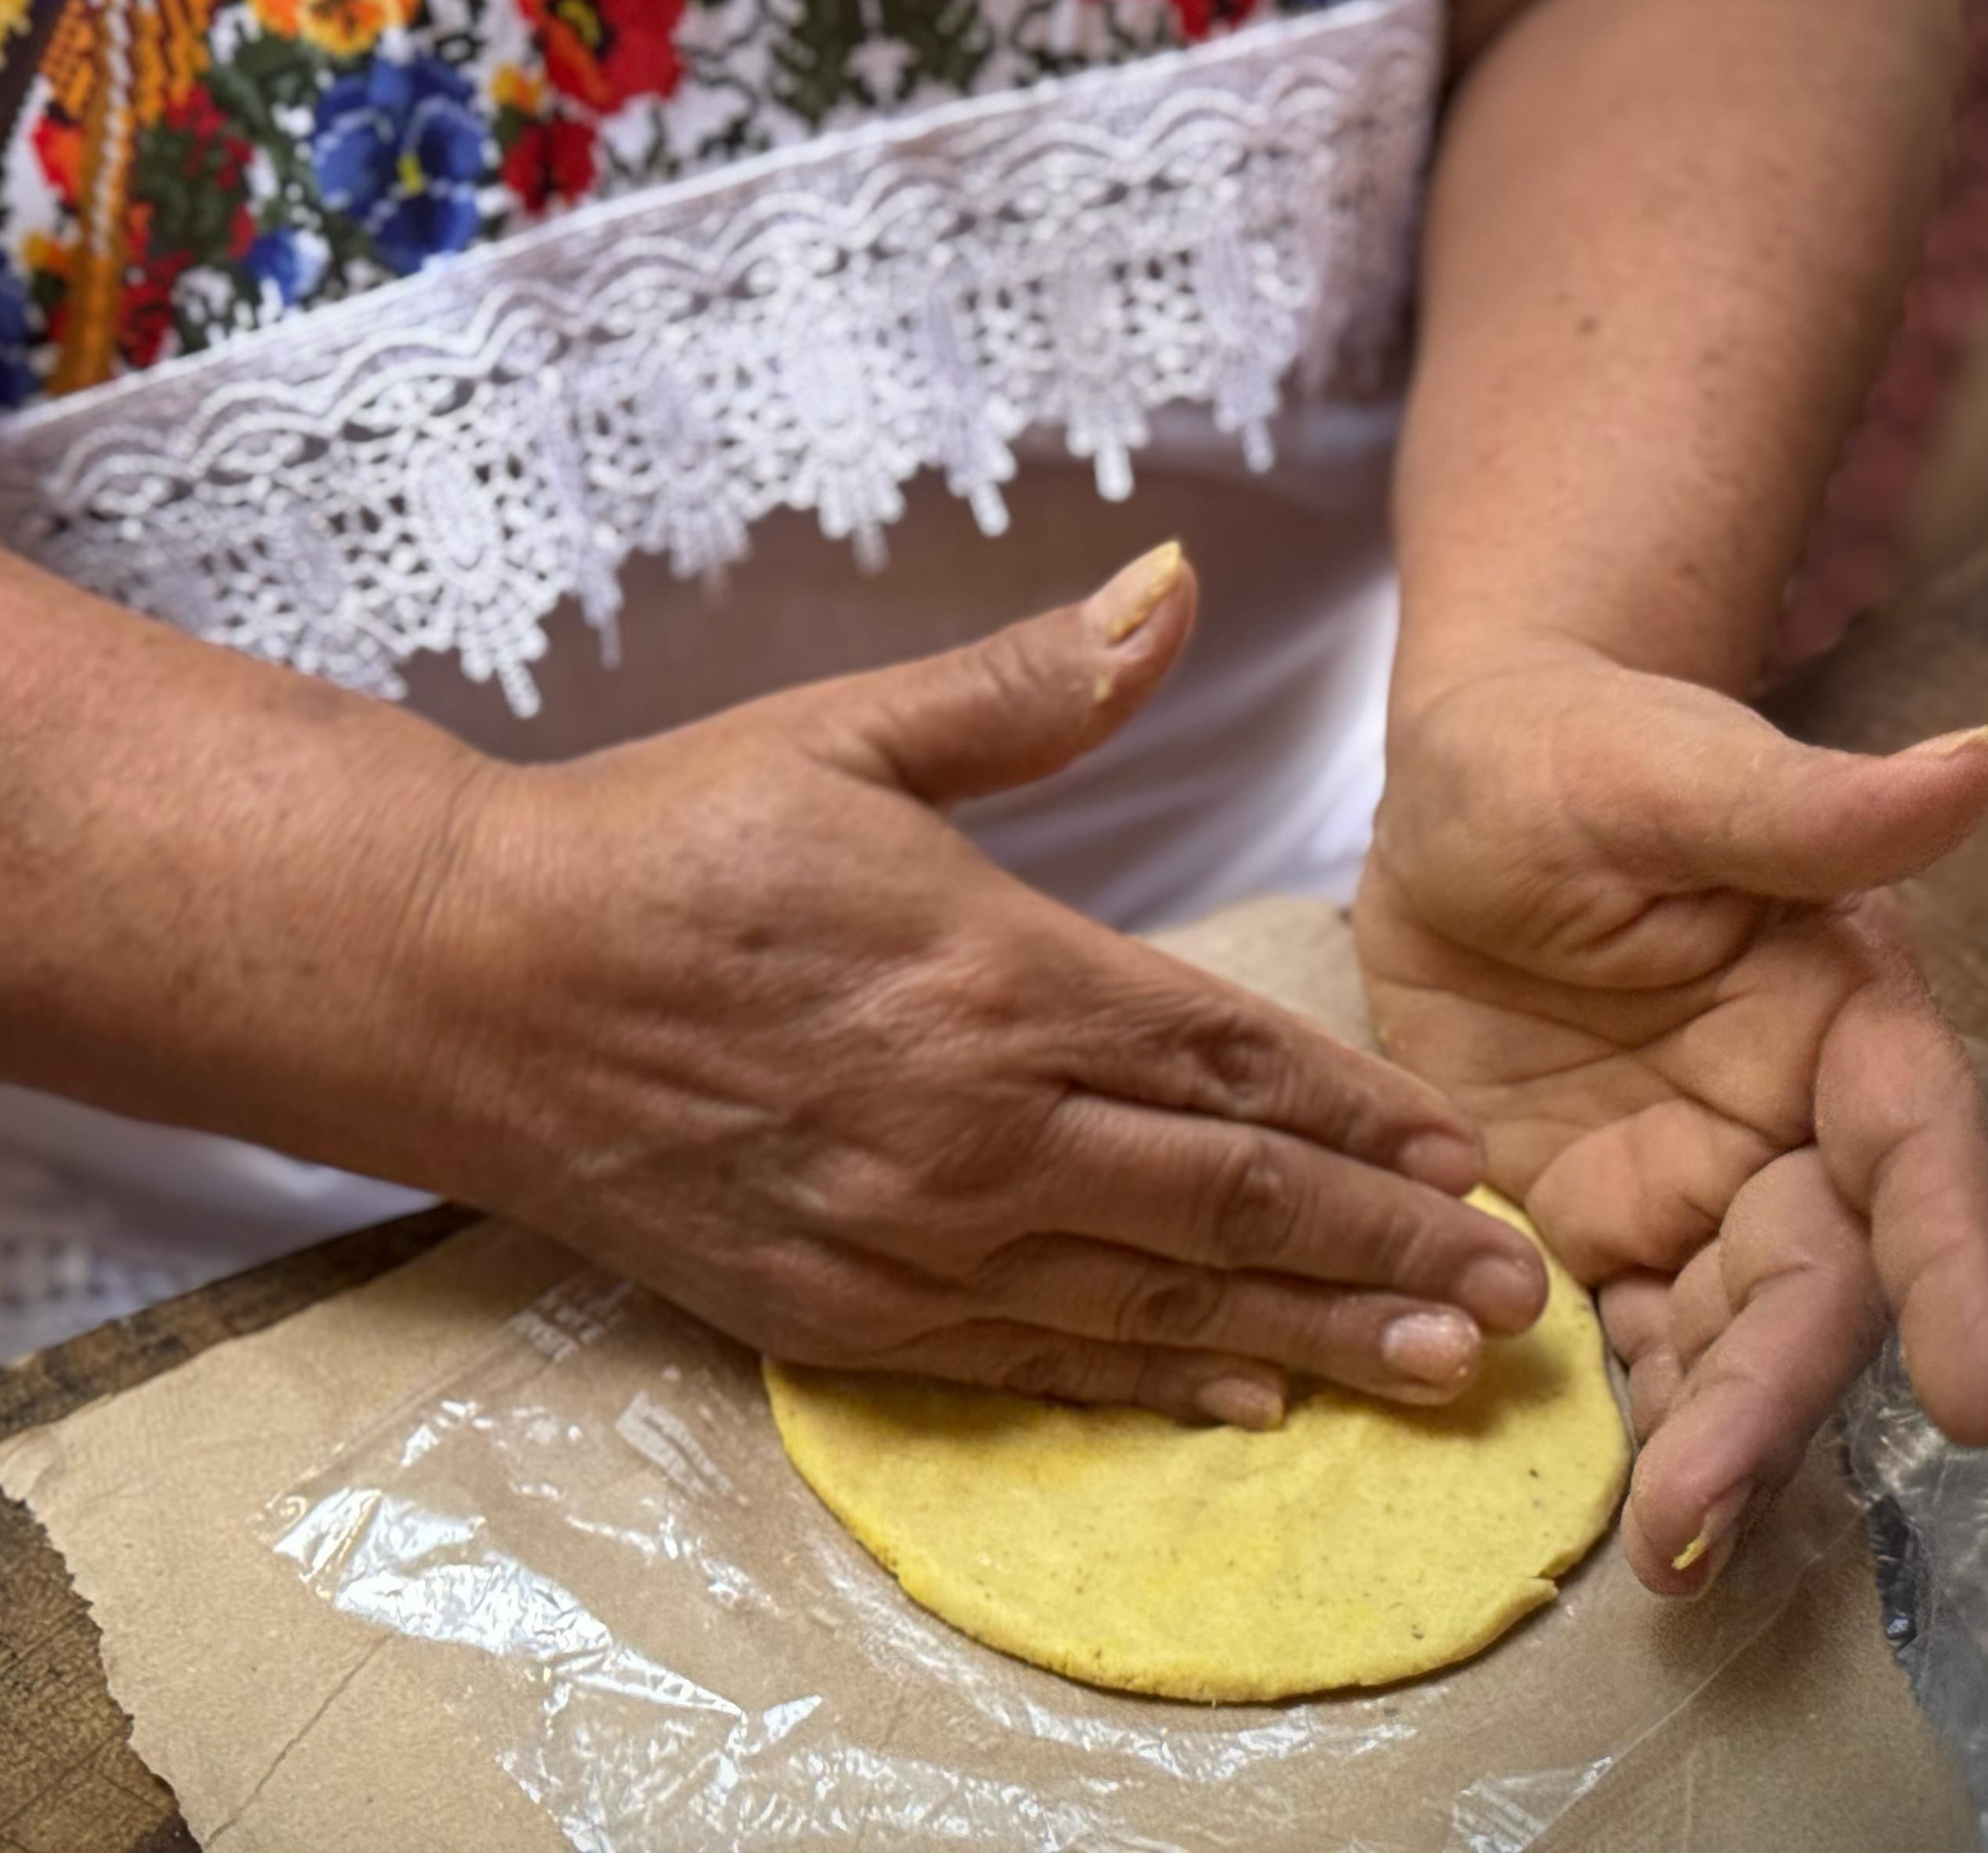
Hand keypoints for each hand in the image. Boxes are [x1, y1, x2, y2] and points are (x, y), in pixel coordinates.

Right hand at [419, 545, 1550, 1425]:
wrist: (466, 984)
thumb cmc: (662, 843)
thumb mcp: (847, 734)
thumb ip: (1031, 687)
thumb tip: (1177, 583)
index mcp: (998, 972)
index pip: (1231, 1057)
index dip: (1365, 1113)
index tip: (1471, 1154)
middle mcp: (977, 1125)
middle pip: (1230, 1197)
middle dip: (1389, 1245)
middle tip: (1521, 1293)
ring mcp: (908, 1237)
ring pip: (1156, 1302)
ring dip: (1313, 1337)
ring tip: (1441, 1371)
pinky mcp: (838, 1313)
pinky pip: (1032, 1363)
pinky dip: (1152, 1385)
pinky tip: (1247, 1403)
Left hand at [1352, 643, 1987, 1590]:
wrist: (1460, 787)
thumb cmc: (1576, 753)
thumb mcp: (1669, 771)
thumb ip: (1809, 806)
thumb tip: (1980, 764)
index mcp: (1844, 1020)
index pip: (1917, 1157)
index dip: (1953, 1276)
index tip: (1978, 1402)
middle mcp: (1789, 1126)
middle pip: (1814, 1286)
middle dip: (1772, 1404)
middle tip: (1700, 1521)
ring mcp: (1690, 1185)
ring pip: (1722, 1336)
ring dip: (1701, 1442)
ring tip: (1659, 1557)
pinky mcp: (1588, 1218)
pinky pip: (1614, 1333)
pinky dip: (1611, 1414)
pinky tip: (1588, 1505)